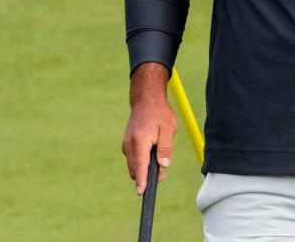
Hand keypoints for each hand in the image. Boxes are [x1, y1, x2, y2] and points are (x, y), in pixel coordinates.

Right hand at [121, 62, 174, 194]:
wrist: (145, 101)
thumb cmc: (159, 114)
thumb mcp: (168, 129)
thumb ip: (165, 148)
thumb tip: (164, 166)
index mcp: (140, 140)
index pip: (140, 165)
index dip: (142, 180)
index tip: (141, 192)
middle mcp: (129, 144)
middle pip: (135, 170)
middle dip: (147, 177)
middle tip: (163, 174)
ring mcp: (126, 145)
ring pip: (134, 166)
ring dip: (144, 170)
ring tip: (159, 160)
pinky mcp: (127, 145)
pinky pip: (133, 160)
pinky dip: (141, 163)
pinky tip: (151, 155)